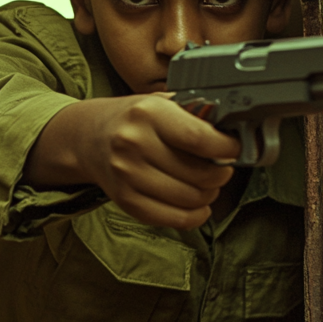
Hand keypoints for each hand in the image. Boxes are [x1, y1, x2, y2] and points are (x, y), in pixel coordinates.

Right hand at [25, 93, 240, 227]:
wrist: (88, 137)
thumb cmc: (132, 119)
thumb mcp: (159, 102)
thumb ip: (193, 114)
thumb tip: (232, 134)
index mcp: (147, 113)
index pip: (200, 139)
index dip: (227, 148)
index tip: (234, 148)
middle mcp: (134, 144)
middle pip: (200, 174)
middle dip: (221, 173)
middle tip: (222, 167)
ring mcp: (127, 175)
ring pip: (191, 199)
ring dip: (209, 194)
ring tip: (208, 183)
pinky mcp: (126, 200)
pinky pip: (174, 219)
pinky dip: (195, 215)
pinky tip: (198, 204)